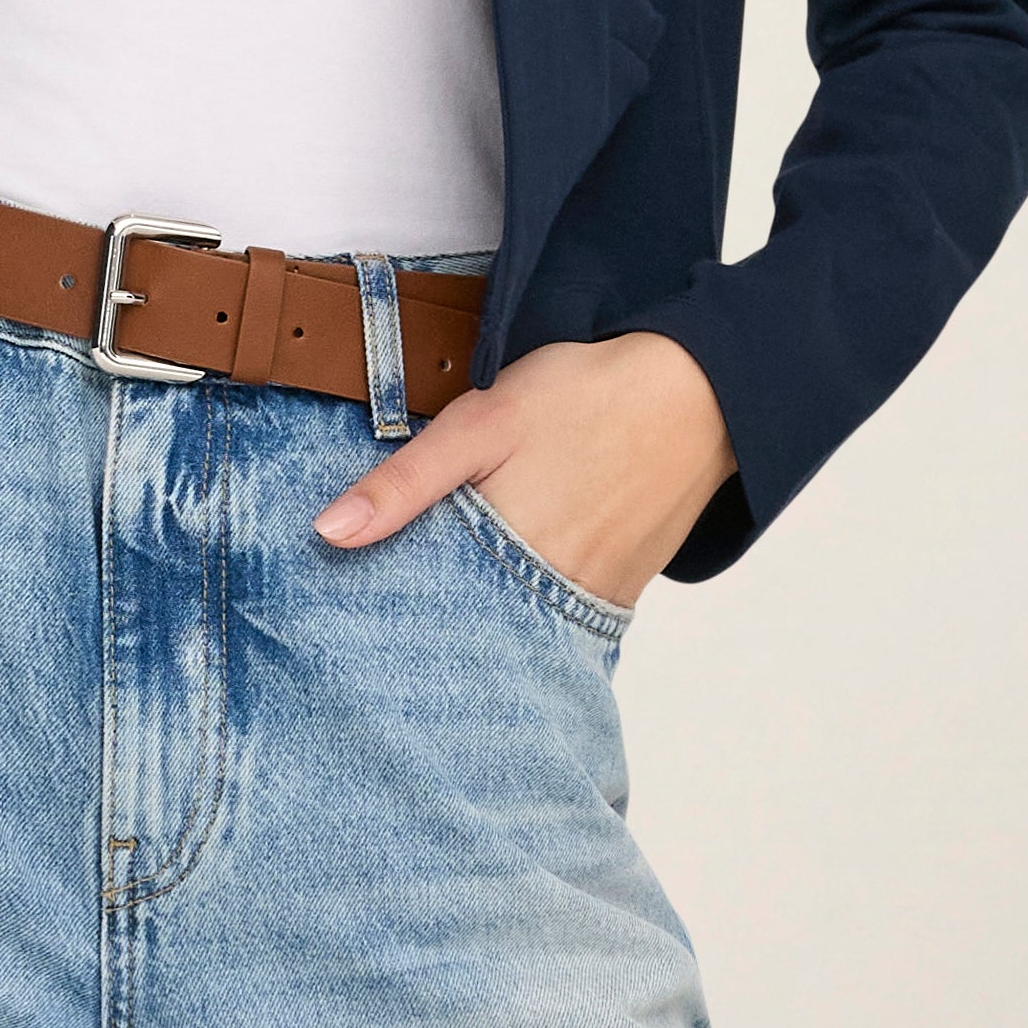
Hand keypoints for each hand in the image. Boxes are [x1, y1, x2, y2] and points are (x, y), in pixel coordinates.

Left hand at [311, 329, 734, 615]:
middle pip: (473, 634)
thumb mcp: (481, 422)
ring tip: (442, 604)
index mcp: (506, 559)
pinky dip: (529, 611)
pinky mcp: (622, 593)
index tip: (350, 619)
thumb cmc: (584, 396)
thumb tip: (328, 533)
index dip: (389, 616)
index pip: (428, 619)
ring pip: (518, 632)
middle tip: (386, 623)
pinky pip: (562, 620)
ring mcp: (593, 602)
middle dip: (432, 629)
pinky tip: (504, 586)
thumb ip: (404, 483)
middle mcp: (553, 600)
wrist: (700, 392)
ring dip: (482, 622)